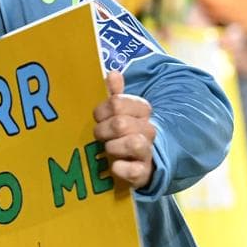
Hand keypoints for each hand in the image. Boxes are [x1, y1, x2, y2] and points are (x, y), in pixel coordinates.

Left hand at [93, 72, 155, 188]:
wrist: (144, 162)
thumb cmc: (125, 134)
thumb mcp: (120, 113)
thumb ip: (115, 93)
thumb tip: (113, 73)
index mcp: (142, 111)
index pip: (117, 103)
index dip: (102, 111)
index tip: (98, 118)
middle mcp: (148, 130)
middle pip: (120, 123)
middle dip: (103, 130)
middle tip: (99, 136)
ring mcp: (148, 152)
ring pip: (132, 144)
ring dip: (113, 147)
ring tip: (108, 149)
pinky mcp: (144, 173)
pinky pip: (134, 170)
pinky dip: (121, 168)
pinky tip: (114, 166)